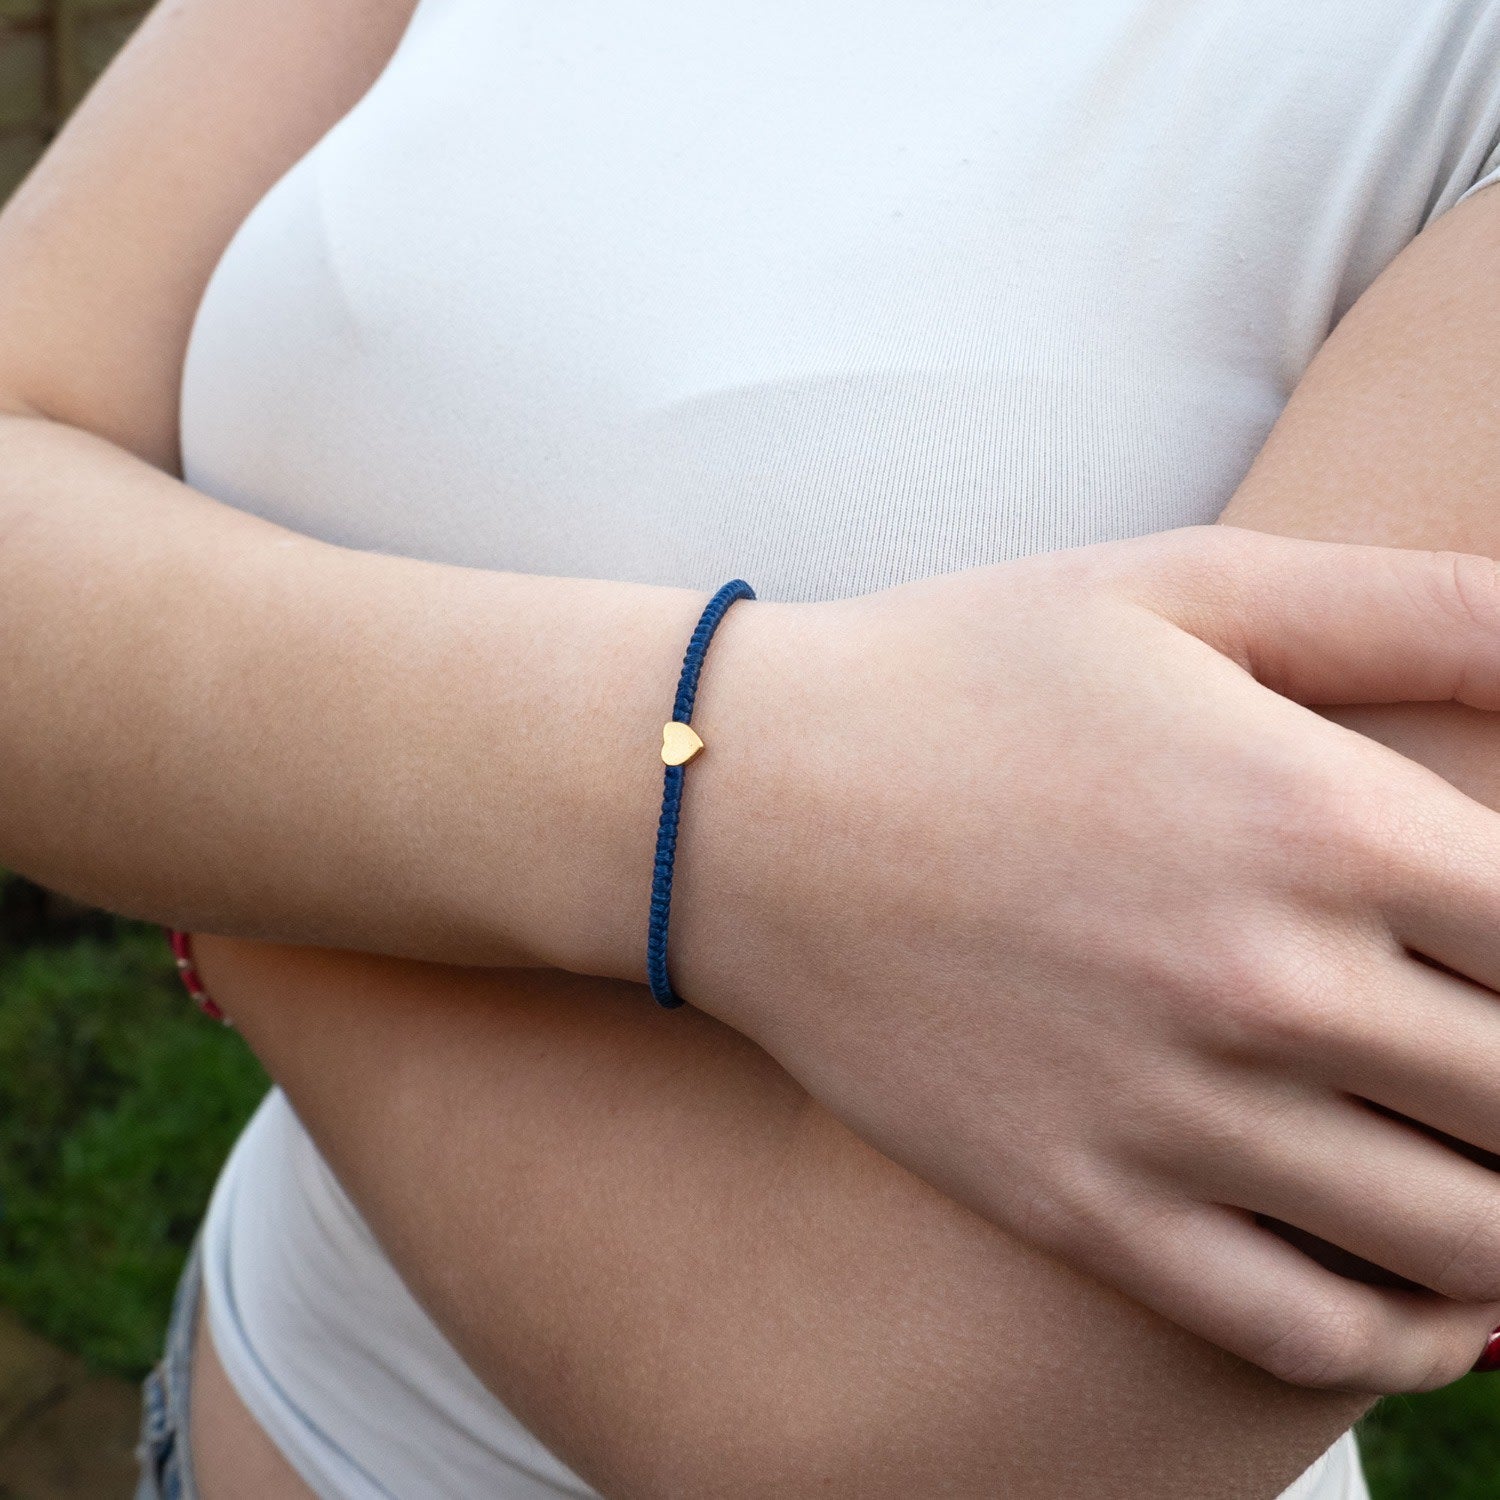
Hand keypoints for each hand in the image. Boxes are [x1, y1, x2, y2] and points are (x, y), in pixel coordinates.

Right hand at [670, 525, 1499, 1393]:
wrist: (745, 804)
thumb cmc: (961, 677)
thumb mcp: (1182, 585)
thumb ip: (1416, 603)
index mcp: (1314, 818)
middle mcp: (1260, 984)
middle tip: (1498, 1050)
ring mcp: (1165, 1114)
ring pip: (1463, 1239)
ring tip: (1492, 1165)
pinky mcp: (1076, 1201)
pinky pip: (1304, 1328)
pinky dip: (1410, 1338)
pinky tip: (1432, 1296)